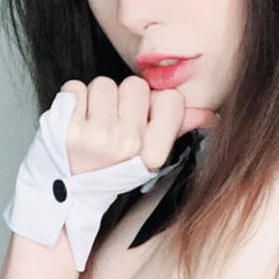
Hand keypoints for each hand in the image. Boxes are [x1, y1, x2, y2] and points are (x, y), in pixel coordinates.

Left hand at [60, 76, 217, 175]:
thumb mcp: (148, 157)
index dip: (155, 104)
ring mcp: (96, 137)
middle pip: (135, 85)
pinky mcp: (66, 129)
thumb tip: (211, 115)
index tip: (143, 120)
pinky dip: (73, 100)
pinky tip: (74, 121)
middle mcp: (127, 145)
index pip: (170, 100)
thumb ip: (177, 128)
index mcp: (152, 154)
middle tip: (113, 124)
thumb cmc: (111, 170)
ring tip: (93, 123)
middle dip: (123, 99)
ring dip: (97, 99)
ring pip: (104, 83)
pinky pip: (75, 88)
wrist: (68, 195)